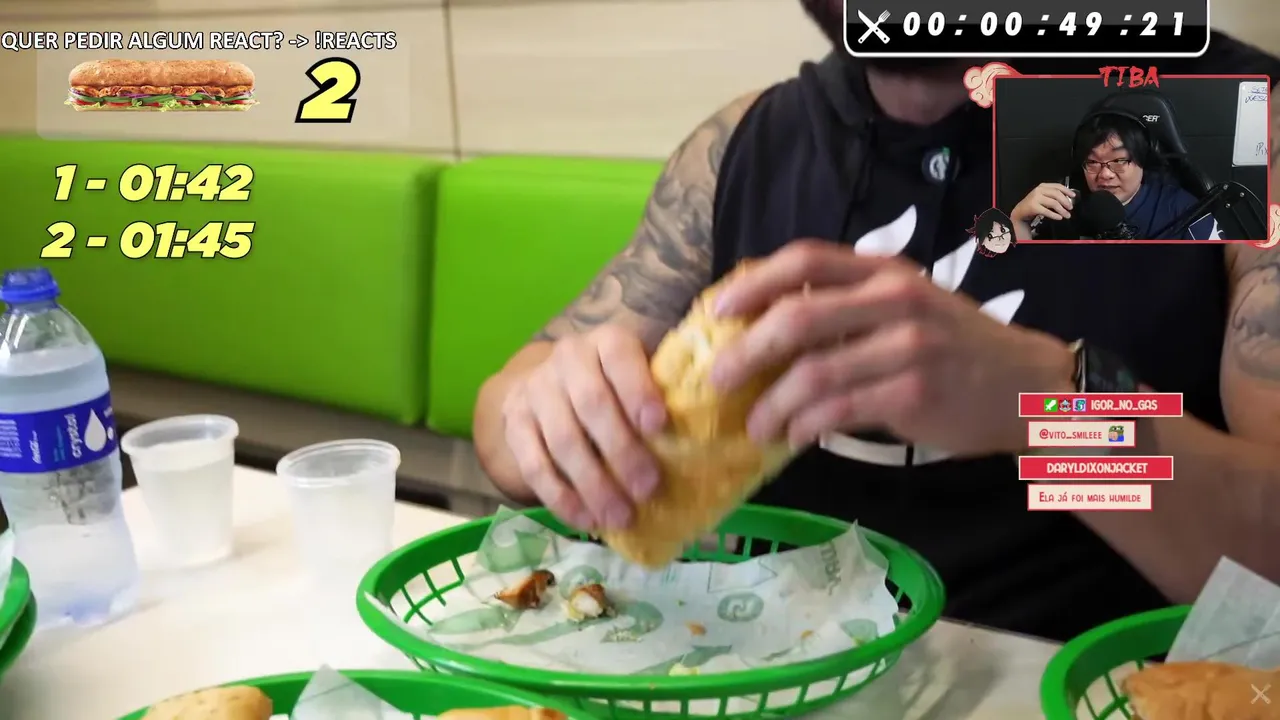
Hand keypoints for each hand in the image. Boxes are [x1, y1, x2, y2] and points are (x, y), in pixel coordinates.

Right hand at [501, 325, 665, 530]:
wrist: (550, 381)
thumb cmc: (616, 386)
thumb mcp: (640, 375)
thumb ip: (669, 394)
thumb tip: (715, 435)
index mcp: (606, 341)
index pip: (620, 357)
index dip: (638, 390)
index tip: (659, 425)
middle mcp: (567, 358)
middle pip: (592, 404)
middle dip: (622, 450)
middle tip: (648, 488)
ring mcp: (535, 390)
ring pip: (563, 440)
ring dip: (593, 483)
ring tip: (621, 516)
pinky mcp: (514, 423)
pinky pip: (533, 465)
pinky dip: (561, 497)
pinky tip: (586, 520)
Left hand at [709, 241, 1074, 454]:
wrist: (1029, 386)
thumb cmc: (954, 349)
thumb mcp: (907, 306)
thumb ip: (848, 307)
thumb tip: (765, 328)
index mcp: (884, 272)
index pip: (805, 259)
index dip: (752, 282)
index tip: (716, 310)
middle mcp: (895, 300)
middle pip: (798, 316)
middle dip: (746, 351)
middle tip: (717, 381)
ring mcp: (908, 346)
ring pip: (814, 373)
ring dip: (772, 405)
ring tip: (754, 427)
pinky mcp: (915, 394)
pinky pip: (839, 410)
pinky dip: (806, 427)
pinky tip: (794, 437)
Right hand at [1013, 183, 1074, 222]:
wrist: (1020, 211)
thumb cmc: (1034, 204)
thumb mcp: (1043, 196)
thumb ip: (1053, 195)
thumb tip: (1068, 199)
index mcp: (1043, 186)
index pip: (1057, 186)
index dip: (1067, 191)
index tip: (1073, 196)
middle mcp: (1039, 190)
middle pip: (1057, 194)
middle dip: (1066, 201)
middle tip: (1070, 208)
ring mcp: (1035, 198)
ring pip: (1053, 203)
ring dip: (1062, 210)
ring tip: (1067, 215)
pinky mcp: (1033, 207)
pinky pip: (1047, 211)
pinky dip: (1054, 215)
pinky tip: (1059, 218)